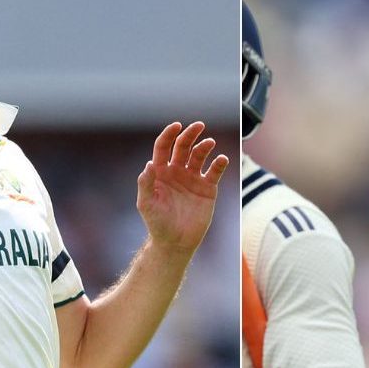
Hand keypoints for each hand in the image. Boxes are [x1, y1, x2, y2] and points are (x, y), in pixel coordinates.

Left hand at [137, 121, 229, 253]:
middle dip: (190, 134)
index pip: (164, 146)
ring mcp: (193, 178)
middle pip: (183, 146)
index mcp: (160, 171)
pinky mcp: (208, 188)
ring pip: (199, 155)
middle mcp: (177, 171)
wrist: (176, 242)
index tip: (177, 125)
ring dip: (204, 146)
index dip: (169, 134)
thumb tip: (149, 164)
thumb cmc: (157, 223)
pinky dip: (219, 163)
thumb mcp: (146, 204)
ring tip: (209, 143)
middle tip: (199, 126)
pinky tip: (222, 160)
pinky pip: (215, 172)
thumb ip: (146, 184)